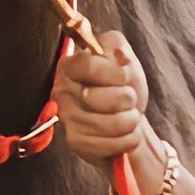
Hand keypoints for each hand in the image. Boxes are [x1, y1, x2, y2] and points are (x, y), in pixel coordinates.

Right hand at [56, 29, 153, 162]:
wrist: (127, 117)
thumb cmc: (124, 86)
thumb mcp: (125, 60)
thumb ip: (119, 49)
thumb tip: (119, 56)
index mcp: (70, 66)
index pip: (88, 66)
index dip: (115, 73)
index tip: (126, 76)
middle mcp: (62, 92)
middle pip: (103, 98)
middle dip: (128, 99)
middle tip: (128, 99)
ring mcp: (67, 119)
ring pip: (113, 124)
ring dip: (132, 120)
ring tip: (129, 116)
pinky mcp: (76, 143)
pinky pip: (112, 144)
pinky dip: (129, 139)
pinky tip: (125, 133)